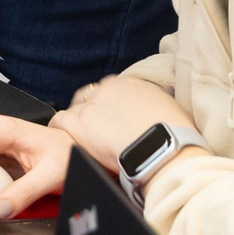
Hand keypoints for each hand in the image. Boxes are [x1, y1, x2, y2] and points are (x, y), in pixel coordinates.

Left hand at [53, 76, 197, 174]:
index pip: (112, 89)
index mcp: (132, 84)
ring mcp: (92, 105)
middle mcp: (109, 89)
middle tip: (97, 128)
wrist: (163, 150)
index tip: (112, 117)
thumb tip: (160, 110)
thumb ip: (158, 105)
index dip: (110, 105)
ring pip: (76, 108)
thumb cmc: (174, 137)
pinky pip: (60, 121)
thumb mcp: (171, 110)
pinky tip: (64, 138)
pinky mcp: (79, 123)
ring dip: (78, 121)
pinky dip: (61, 128)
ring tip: (82, 137)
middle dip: (92, 109)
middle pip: (92, 95)